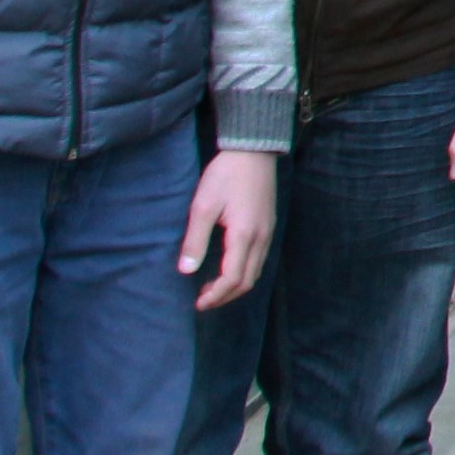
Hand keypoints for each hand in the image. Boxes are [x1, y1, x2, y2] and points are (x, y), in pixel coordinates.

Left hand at [183, 145, 278, 306]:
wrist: (253, 151)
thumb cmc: (225, 176)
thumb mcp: (203, 206)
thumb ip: (195, 240)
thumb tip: (186, 271)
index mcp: (244, 234)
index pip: (233, 278)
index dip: (215, 295)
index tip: (196, 303)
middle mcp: (261, 237)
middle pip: (248, 280)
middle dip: (225, 296)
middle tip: (202, 301)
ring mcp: (268, 231)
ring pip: (256, 271)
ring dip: (235, 286)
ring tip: (212, 288)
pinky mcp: (269, 225)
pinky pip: (259, 259)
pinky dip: (243, 272)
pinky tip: (227, 268)